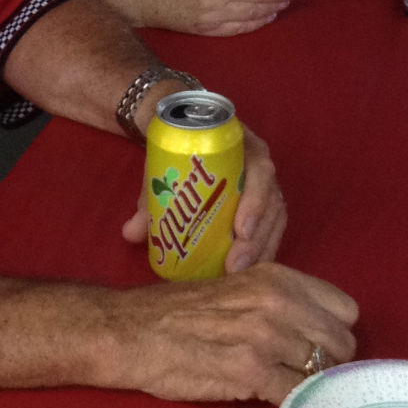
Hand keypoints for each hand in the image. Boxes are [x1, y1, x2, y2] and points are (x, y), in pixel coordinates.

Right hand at [106, 261, 358, 404]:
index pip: (346, 309)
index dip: (333, 332)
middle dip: (328, 363)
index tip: (317, 347)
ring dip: (309, 386)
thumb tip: (317, 334)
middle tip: (301, 375)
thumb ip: (279, 303)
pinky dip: (292, 405)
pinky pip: (296, 396)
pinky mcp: (250, 370)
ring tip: (285, 389)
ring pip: (323, 372)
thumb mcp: (238, 289)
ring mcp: (266, 335)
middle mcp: (278, 301)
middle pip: (342, 344)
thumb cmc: (180, 313)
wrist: (131, 331)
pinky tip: (272, 401)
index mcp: (277, 278)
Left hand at [122, 120, 285, 273]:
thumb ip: (150, 198)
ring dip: (261, 250)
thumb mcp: (163, 165)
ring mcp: (266, 187)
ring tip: (240, 275)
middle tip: (234, 267)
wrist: (184, 131)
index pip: (260, 171)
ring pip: (276, 221)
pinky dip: (263, 252)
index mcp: (243, 147)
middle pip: (272, 203)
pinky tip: (249, 274)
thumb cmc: (179, 148)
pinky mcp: (264, 206)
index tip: (239, 230)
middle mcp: (261, 166)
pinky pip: (272, 230)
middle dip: (256, 239)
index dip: (255, 201)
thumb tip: (131, 233)